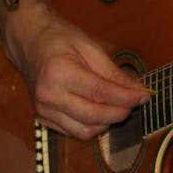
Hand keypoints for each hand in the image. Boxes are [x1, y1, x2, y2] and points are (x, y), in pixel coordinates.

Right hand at [3, 4, 149, 139]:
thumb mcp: (89, 48)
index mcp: (59, 72)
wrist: (28, 42)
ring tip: (116, 106)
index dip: (127, 98)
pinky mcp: (43, 119)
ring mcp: (44, 110)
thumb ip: (113, 72)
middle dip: (120, 112)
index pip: (101, 93)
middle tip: (133, 103)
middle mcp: (49, 95)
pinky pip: (74, 132)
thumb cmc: (58, 40)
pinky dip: (91, 126)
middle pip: (94, 116)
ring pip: (85, 131)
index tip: (144, 96)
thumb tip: (138, 90)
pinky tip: (98, 111)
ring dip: (107, 122)